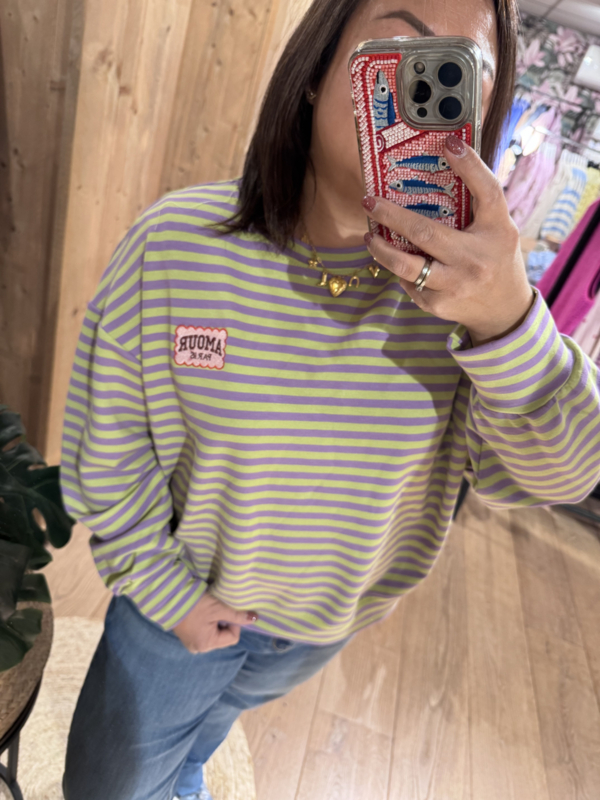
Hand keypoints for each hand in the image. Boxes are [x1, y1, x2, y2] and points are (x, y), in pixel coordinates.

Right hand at [172, 591, 258, 653]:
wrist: (169, 598)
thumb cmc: (196, 605)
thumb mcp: (219, 609)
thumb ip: (237, 615)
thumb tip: (255, 619)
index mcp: (207, 645)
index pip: (233, 637)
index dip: (233, 623)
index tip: (225, 610)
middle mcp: (199, 648)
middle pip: (223, 637)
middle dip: (224, 623)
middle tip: (217, 609)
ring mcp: (191, 643)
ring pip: (214, 634)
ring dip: (215, 622)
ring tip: (208, 611)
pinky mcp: (186, 636)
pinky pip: (203, 632)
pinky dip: (206, 624)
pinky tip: (201, 613)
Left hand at [362, 135, 534, 346]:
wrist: (503, 308)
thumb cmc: (496, 257)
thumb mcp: (497, 226)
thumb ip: (477, 201)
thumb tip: (445, 158)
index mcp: (496, 232)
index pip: (487, 191)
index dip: (470, 165)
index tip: (449, 142)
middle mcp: (475, 260)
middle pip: (424, 233)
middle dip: (391, 215)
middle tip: (369, 201)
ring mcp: (454, 286)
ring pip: (406, 265)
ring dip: (381, 249)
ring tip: (370, 236)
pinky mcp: (437, 305)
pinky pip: (408, 282)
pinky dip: (400, 269)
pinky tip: (397, 260)